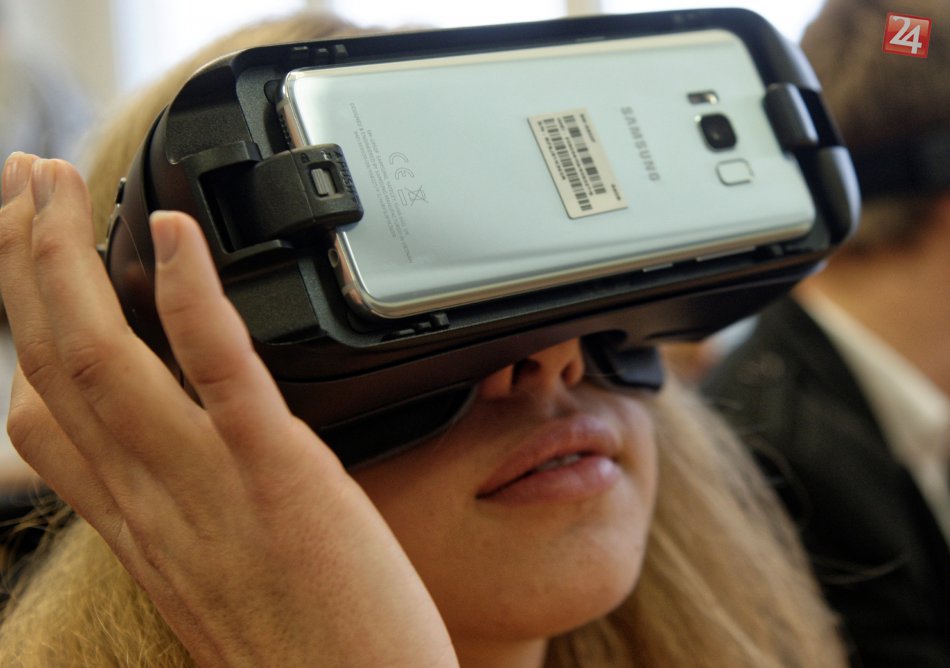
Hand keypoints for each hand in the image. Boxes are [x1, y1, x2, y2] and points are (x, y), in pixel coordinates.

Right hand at [0, 153, 456, 666]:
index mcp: (139, 526)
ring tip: (54, 182)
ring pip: (102, 356)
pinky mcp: (277, 474)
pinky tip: (172, 230)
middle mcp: (150, 503)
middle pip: (52, 365)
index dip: (19, 331)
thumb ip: (185, 515)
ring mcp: (205, 486)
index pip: (42, 422)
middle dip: (22, 265)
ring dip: (65, 257)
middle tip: (22, 183)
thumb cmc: (309, 650)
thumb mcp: (216, 582)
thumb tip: (177, 466)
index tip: (20, 267)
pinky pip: (217, 368)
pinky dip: (186, 292)